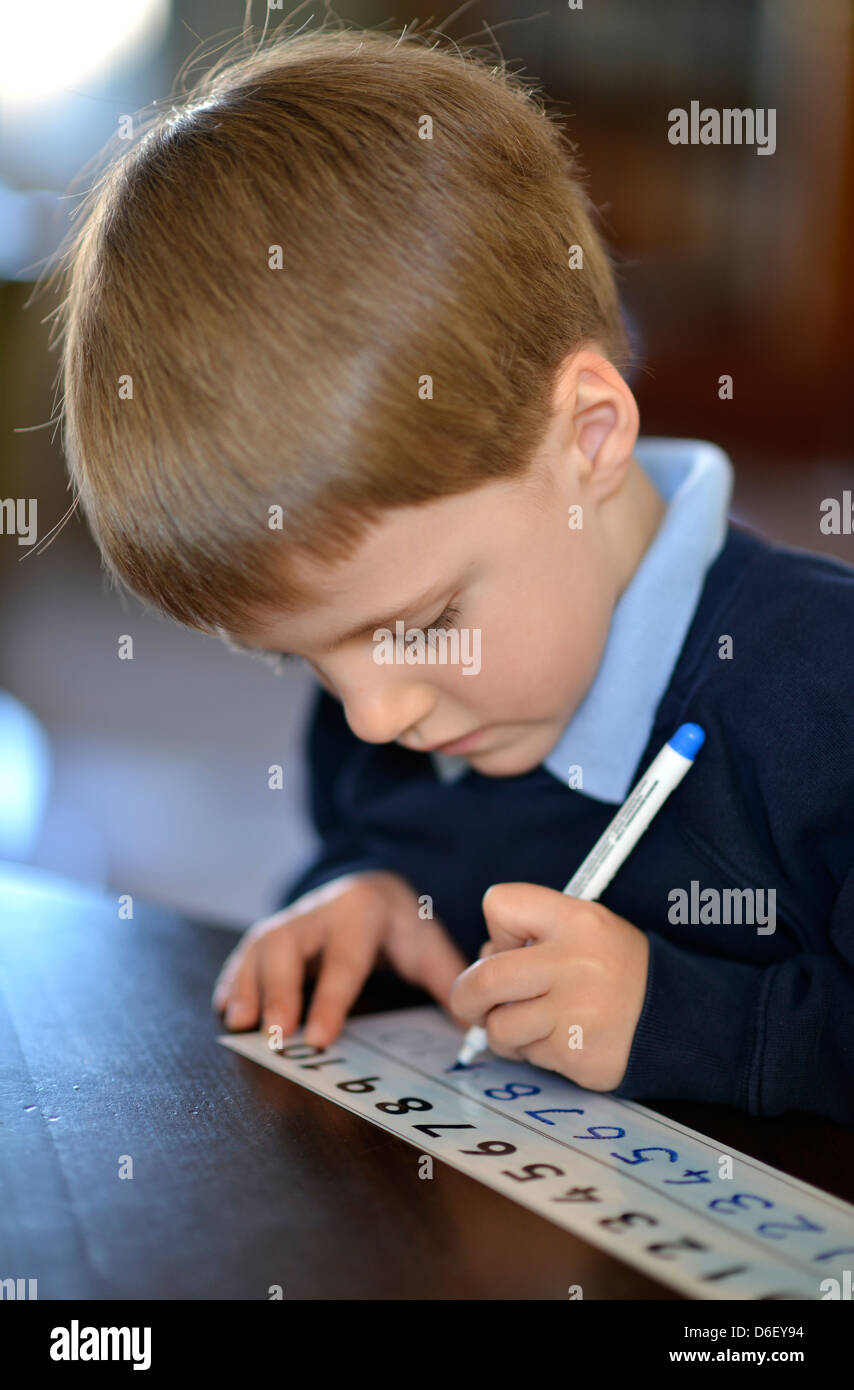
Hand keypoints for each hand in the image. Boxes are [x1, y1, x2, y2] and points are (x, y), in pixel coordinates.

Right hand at [212, 870, 468, 1047]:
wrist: (371, 885)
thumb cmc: (400, 925)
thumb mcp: (428, 944)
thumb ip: (446, 982)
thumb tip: (472, 1028)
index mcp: (362, 913)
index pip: (344, 959)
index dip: (331, 999)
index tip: (318, 1038)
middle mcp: (318, 911)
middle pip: (289, 946)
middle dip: (278, 990)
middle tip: (275, 1034)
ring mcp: (290, 919)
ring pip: (260, 946)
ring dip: (247, 984)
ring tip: (239, 1023)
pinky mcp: (271, 932)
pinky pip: (245, 953)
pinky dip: (233, 979)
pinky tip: (227, 1008)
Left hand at [450, 882, 649, 1090]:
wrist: (678, 1018)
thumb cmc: (618, 970)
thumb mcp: (586, 928)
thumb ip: (532, 933)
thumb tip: (482, 961)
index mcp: (576, 919)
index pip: (500, 904)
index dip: (497, 929)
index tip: (512, 948)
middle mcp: (574, 963)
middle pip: (483, 979)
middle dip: (466, 997)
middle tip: (471, 1005)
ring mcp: (575, 1013)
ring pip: (500, 1027)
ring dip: (505, 1030)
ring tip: (534, 1023)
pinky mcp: (576, 1055)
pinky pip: (528, 1056)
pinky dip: (535, 1051)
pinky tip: (563, 1039)